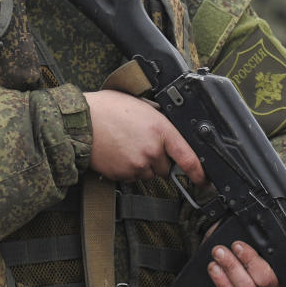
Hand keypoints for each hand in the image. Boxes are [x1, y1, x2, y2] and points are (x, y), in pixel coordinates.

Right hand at [83, 90, 204, 184]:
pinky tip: (118, 153)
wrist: (81, 121)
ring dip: (143, 165)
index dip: (199, 172)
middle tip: (140, 143)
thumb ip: (159, 122)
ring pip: (149, 174)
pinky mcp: (122, 175)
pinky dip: (128, 169)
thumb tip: (169, 134)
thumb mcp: (142, 106)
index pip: (188, 156)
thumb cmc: (108, 108)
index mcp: (160, 129)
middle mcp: (151, 150)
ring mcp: (137, 165)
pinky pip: (132, 177)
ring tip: (126, 146)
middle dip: (158, 159)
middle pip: (165, 167)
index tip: (204, 180)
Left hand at [208, 240, 279, 286]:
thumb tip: (246, 227)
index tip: (237, 245)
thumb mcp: (248, 240)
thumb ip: (250, 240)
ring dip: (223, 284)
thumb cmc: (240, 250)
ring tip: (213, 267)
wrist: (229, 260)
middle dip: (232, 268)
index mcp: (276, 277)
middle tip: (219, 252)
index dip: (250, 260)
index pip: (267, 276)